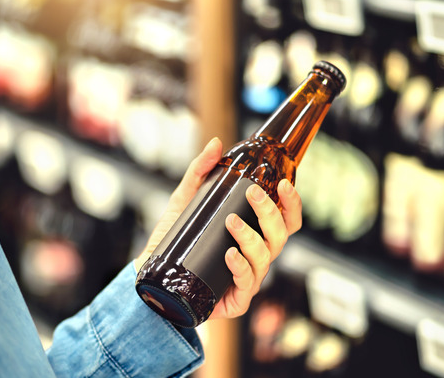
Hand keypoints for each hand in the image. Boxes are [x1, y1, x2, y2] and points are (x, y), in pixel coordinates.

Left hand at [134, 137, 302, 320]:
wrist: (152, 272)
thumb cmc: (175, 238)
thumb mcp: (185, 199)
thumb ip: (200, 171)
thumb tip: (216, 144)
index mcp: (254, 233)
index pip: (286, 219)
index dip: (292, 203)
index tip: (284, 183)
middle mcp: (256, 255)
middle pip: (281, 235)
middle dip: (270, 212)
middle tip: (252, 193)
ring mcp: (248, 278)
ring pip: (265, 257)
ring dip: (251, 237)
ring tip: (231, 222)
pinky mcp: (235, 299)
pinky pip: (247, 283)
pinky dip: (240, 266)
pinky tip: (229, 254)